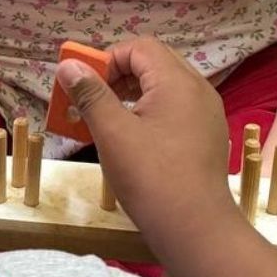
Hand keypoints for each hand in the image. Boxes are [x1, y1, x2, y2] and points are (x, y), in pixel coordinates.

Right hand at [54, 38, 232, 231]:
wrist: (196, 229)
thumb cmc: (151, 177)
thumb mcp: (112, 133)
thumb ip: (90, 94)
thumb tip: (68, 65)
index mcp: (178, 82)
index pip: (139, 47)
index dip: (108, 59)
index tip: (85, 86)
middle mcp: (198, 90)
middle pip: (154, 64)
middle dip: (118, 76)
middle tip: (92, 101)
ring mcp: (207, 115)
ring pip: (165, 88)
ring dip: (132, 95)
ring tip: (107, 121)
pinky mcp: (208, 137)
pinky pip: (176, 110)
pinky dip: (151, 114)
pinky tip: (134, 140)